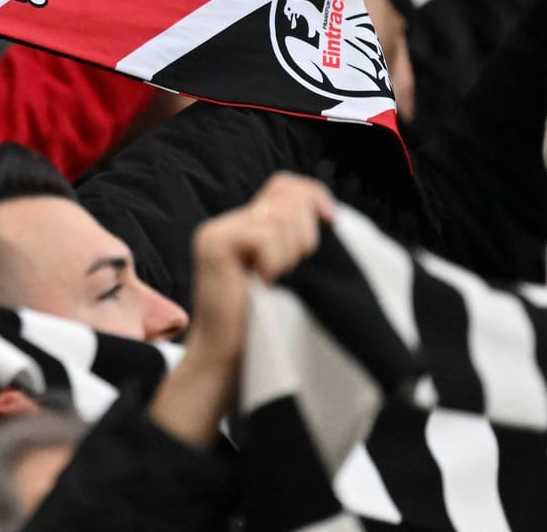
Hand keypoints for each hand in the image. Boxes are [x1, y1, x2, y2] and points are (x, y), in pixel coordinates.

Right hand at [149, 174, 335, 447]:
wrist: (230, 362)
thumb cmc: (264, 329)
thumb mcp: (291, 277)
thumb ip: (297, 242)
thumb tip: (328, 214)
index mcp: (246, 227)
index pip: (286, 184)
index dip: (315, 197)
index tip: (332, 224)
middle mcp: (228, 223)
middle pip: (288, 196)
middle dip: (306, 234)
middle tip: (294, 271)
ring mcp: (217, 231)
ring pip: (281, 218)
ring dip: (292, 254)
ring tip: (276, 281)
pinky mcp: (214, 245)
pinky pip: (264, 237)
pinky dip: (274, 262)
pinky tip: (263, 283)